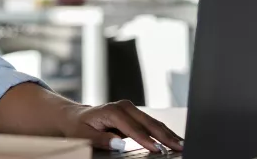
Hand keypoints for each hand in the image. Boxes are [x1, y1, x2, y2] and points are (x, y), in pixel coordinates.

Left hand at [57, 100, 182, 152]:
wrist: (75, 117)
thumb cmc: (79, 127)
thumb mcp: (84, 135)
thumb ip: (102, 139)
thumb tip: (120, 143)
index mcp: (112, 111)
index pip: (133, 128)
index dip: (146, 140)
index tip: (158, 150)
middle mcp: (124, 107)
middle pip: (149, 123)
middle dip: (165, 136)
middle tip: (179, 147)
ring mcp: (131, 109)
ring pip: (154, 122)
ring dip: (168, 134)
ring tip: (181, 145)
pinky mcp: (135, 114)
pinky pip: (152, 124)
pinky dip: (164, 132)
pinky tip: (174, 139)